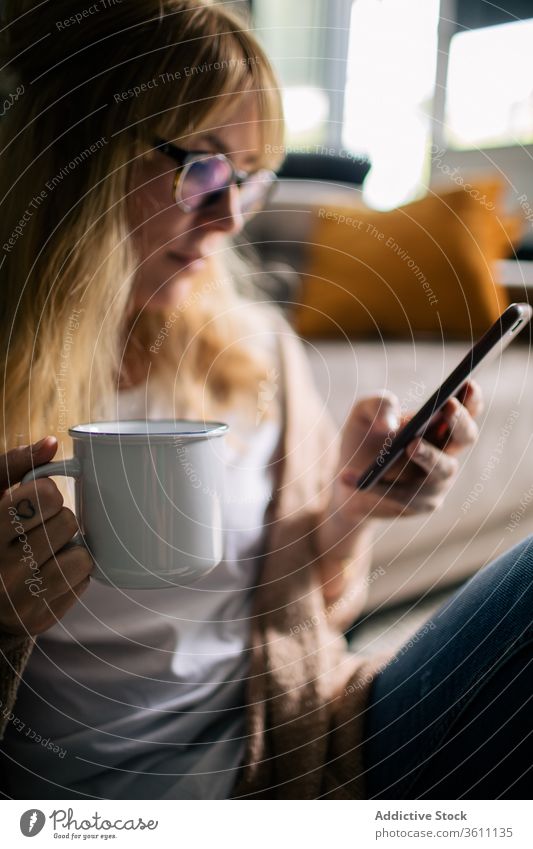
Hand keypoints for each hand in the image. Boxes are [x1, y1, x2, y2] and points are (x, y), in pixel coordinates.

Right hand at [0, 437, 93, 636]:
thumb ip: (13, 466)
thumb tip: (52, 443)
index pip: (42, 496)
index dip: (48, 492)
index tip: (38, 498)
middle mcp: (0, 570)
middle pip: (67, 521)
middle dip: (60, 517)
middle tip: (40, 526)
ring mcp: (20, 599)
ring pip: (81, 554)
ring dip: (71, 546)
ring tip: (47, 549)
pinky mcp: (40, 619)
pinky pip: (83, 581)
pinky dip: (75, 571)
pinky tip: (51, 571)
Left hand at [334, 381, 482, 521]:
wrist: (347, 481)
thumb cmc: (363, 440)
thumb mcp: (363, 414)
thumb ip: (378, 405)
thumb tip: (392, 425)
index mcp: (439, 425)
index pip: (466, 409)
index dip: (471, 397)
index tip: (466, 383)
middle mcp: (446, 452)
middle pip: (466, 436)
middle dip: (461, 421)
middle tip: (448, 406)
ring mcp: (437, 480)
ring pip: (443, 468)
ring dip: (429, 455)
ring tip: (410, 445)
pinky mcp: (419, 504)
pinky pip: (405, 495)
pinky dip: (377, 486)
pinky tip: (348, 476)